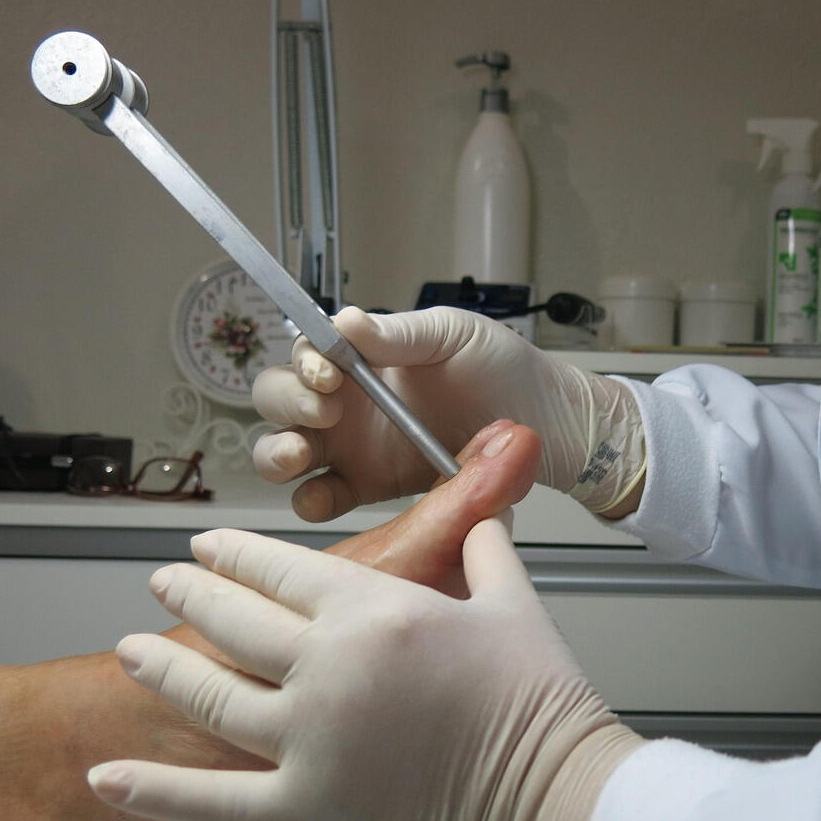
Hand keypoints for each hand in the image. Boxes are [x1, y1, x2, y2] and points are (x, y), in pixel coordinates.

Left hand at [86, 522, 642, 820]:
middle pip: (234, 620)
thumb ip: (483, 548)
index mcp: (379, 610)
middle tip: (166, 582)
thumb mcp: (514, 603)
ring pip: (210, 694)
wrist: (552, 795)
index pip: (282, 567)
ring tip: (132, 651)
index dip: (235, 553)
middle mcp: (333, 667)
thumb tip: (484, 512)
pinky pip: (213, 800)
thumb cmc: (539, 703)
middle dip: (191, 595)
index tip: (211, 546)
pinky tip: (112, 779)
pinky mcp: (308, 807)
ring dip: (161, 670)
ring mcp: (312, 739)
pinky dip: (155, 790)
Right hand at [251, 306, 645, 519]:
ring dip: (278, 452)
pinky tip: (324, 495)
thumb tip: (345, 321)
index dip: (303, 363)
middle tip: (323, 412)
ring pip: (283, 451)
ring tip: (303, 453)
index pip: (305, 354)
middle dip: (285, 404)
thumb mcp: (454, 335)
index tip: (327, 372)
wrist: (542, 423)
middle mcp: (347, 402)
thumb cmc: (503, 369)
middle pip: (278, 401)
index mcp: (362, 358)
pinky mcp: (367, 489)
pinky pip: (320, 499)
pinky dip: (308, 500)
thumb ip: (399, 334)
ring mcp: (352, 448)